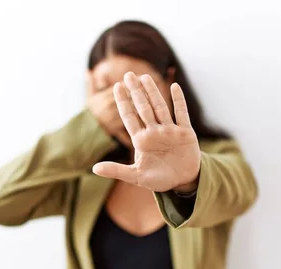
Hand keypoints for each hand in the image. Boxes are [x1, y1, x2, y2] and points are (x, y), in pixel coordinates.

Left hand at [92, 72, 200, 192]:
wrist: (183, 182)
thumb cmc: (159, 179)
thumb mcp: (136, 176)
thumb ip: (116, 170)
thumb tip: (94, 169)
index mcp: (141, 141)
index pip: (129, 117)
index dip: (123, 102)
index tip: (117, 87)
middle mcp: (154, 132)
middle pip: (143, 108)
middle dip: (135, 91)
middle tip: (128, 74)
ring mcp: (170, 131)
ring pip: (160, 107)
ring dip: (153, 92)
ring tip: (145, 76)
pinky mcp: (185, 133)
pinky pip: (181, 114)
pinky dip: (178, 101)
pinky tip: (174, 86)